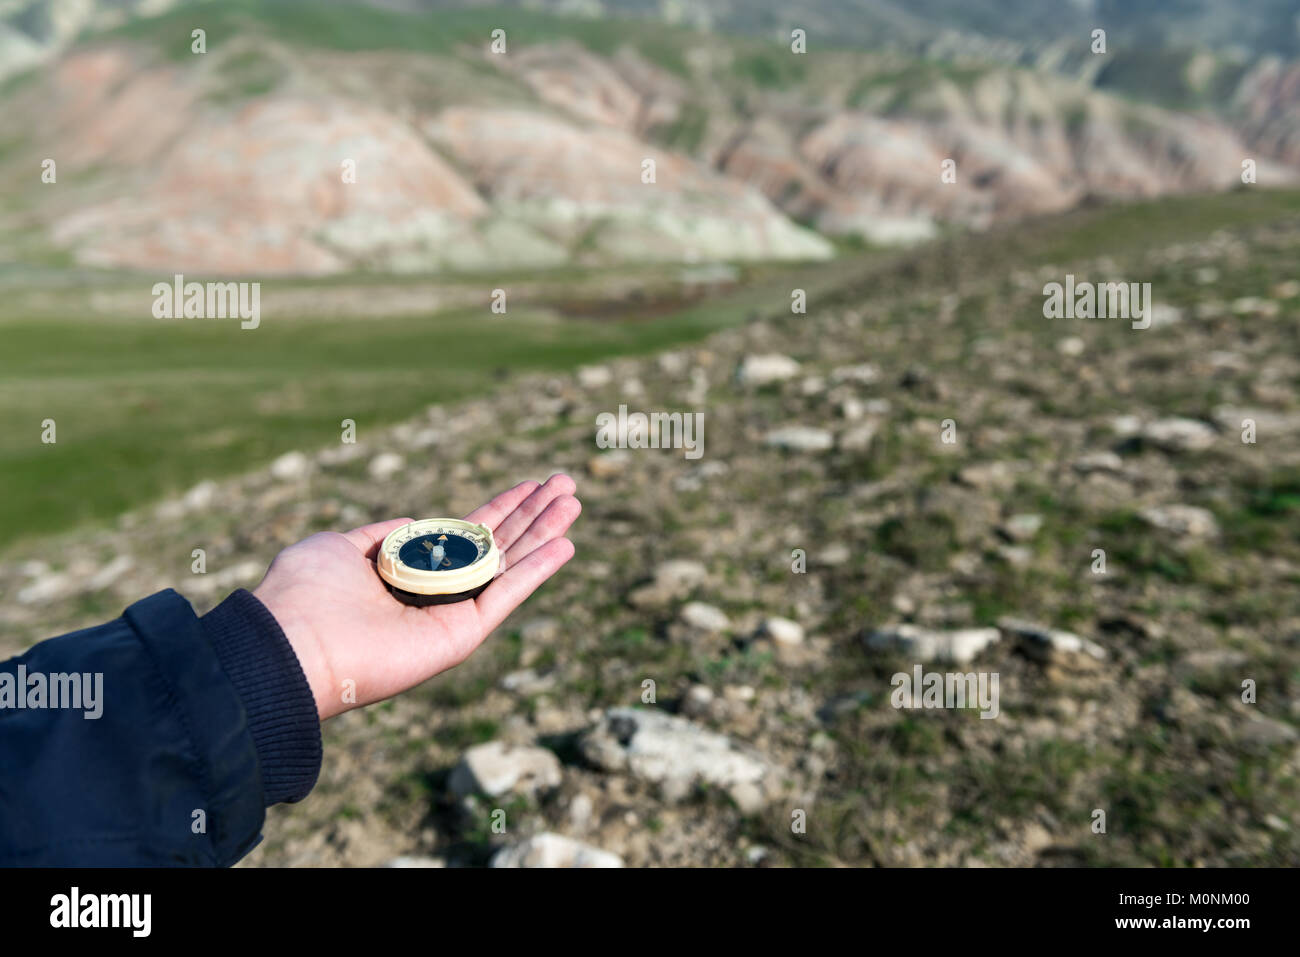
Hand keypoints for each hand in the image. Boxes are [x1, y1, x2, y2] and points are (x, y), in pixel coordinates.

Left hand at [253, 474, 579, 719]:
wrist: (293, 644)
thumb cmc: (304, 594)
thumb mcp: (339, 545)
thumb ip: (380, 533)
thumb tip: (414, 521)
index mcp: (410, 573)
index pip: (467, 534)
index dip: (501, 508)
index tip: (530, 484)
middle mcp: (436, 595)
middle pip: (498, 546)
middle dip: (533, 514)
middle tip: (567, 484)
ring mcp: (451, 616)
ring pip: (509, 566)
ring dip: (545, 533)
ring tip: (574, 501)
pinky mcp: (460, 637)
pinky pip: (504, 596)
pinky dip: (536, 571)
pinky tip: (565, 544)